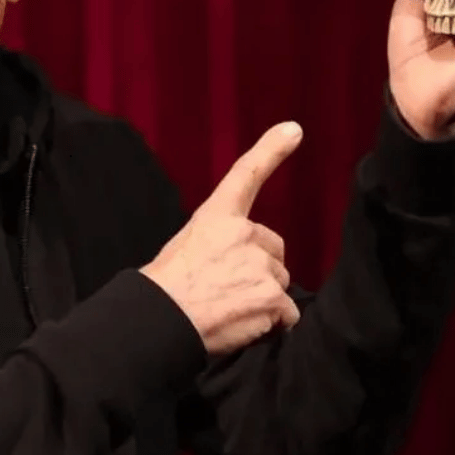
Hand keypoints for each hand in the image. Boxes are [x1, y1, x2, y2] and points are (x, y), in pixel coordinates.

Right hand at [141, 123, 303, 355]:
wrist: (161, 321)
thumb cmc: (166, 290)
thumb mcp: (184, 248)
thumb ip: (219, 244)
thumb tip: (240, 265)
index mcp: (217, 217)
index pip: (247, 175)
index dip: (272, 150)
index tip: (293, 130)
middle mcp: (244, 234)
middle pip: (273, 252)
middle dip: (261, 271)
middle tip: (228, 291)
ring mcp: (261, 266)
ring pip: (279, 285)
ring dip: (263, 300)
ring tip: (229, 310)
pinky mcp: (272, 297)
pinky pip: (287, 315)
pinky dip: (272, 324)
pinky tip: (243, 325)